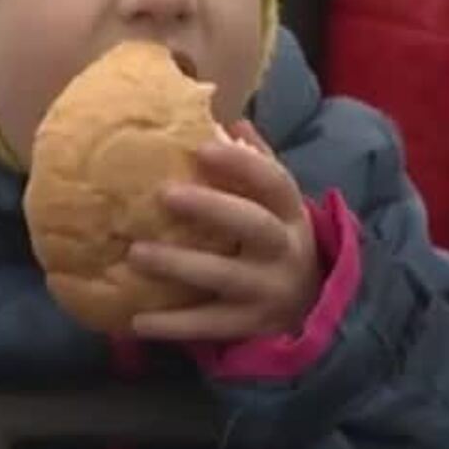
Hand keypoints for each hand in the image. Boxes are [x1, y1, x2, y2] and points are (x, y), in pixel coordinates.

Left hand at [128, 121, 321, 340]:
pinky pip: (211, 324)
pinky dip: (174, 324)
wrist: (312, 310)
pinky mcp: (251, 325)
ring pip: (226, 276)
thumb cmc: (279, 243)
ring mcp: (269, 291)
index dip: (241, 163)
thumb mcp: (278, 206)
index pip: (273, 181)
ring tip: (135, 254)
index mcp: (290, 213)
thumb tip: (230, 122)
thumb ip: (257, 165)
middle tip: (165, 194)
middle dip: (212, 208)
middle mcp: (285, 250)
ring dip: (180, 265)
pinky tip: (137, 322)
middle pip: (254, 225)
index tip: (203, 147)